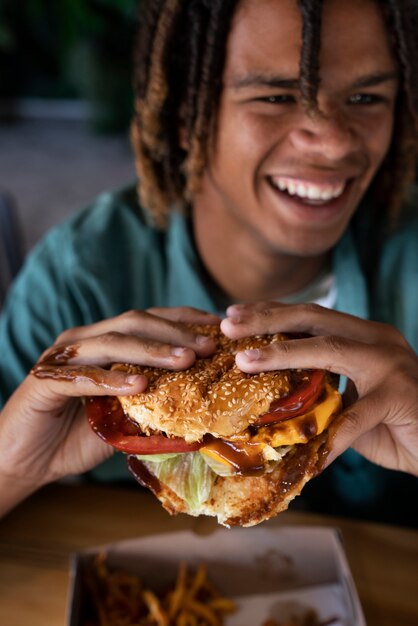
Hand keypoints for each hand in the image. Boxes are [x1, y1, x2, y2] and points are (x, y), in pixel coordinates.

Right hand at [0, 307, 219, 515]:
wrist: (27, 461)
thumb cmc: (78, 437)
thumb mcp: (124, 416)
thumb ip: (153, 403)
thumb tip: (204, 402)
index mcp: (103, 342)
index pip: (148, 320)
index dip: (183, 319)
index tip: (217, 326)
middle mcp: (83, 341)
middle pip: (134, 323)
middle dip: (175, 332)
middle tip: (208, 345)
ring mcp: (63, 357)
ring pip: (112, 342)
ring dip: (151, 351)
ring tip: (185, 361)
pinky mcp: (45, 380)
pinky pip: (83, 376)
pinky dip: (112, 380)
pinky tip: (139, 386)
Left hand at [221, 302, 417, 475]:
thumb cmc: (393, 425)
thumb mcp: (349, 401)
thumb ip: (317, 390)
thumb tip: (267, 395)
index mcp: (363, 335)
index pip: (311, 315)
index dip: (272, 311)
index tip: (235, 313)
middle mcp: (377, 339)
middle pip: (314, 317)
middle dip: (267, 319)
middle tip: (228, 325)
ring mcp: (391, 363)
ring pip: (330, 349)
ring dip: (282, 353)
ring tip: (244, 361)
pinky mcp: (400, 396)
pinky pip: (353, 417)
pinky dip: (325, 435)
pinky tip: (301, 450)